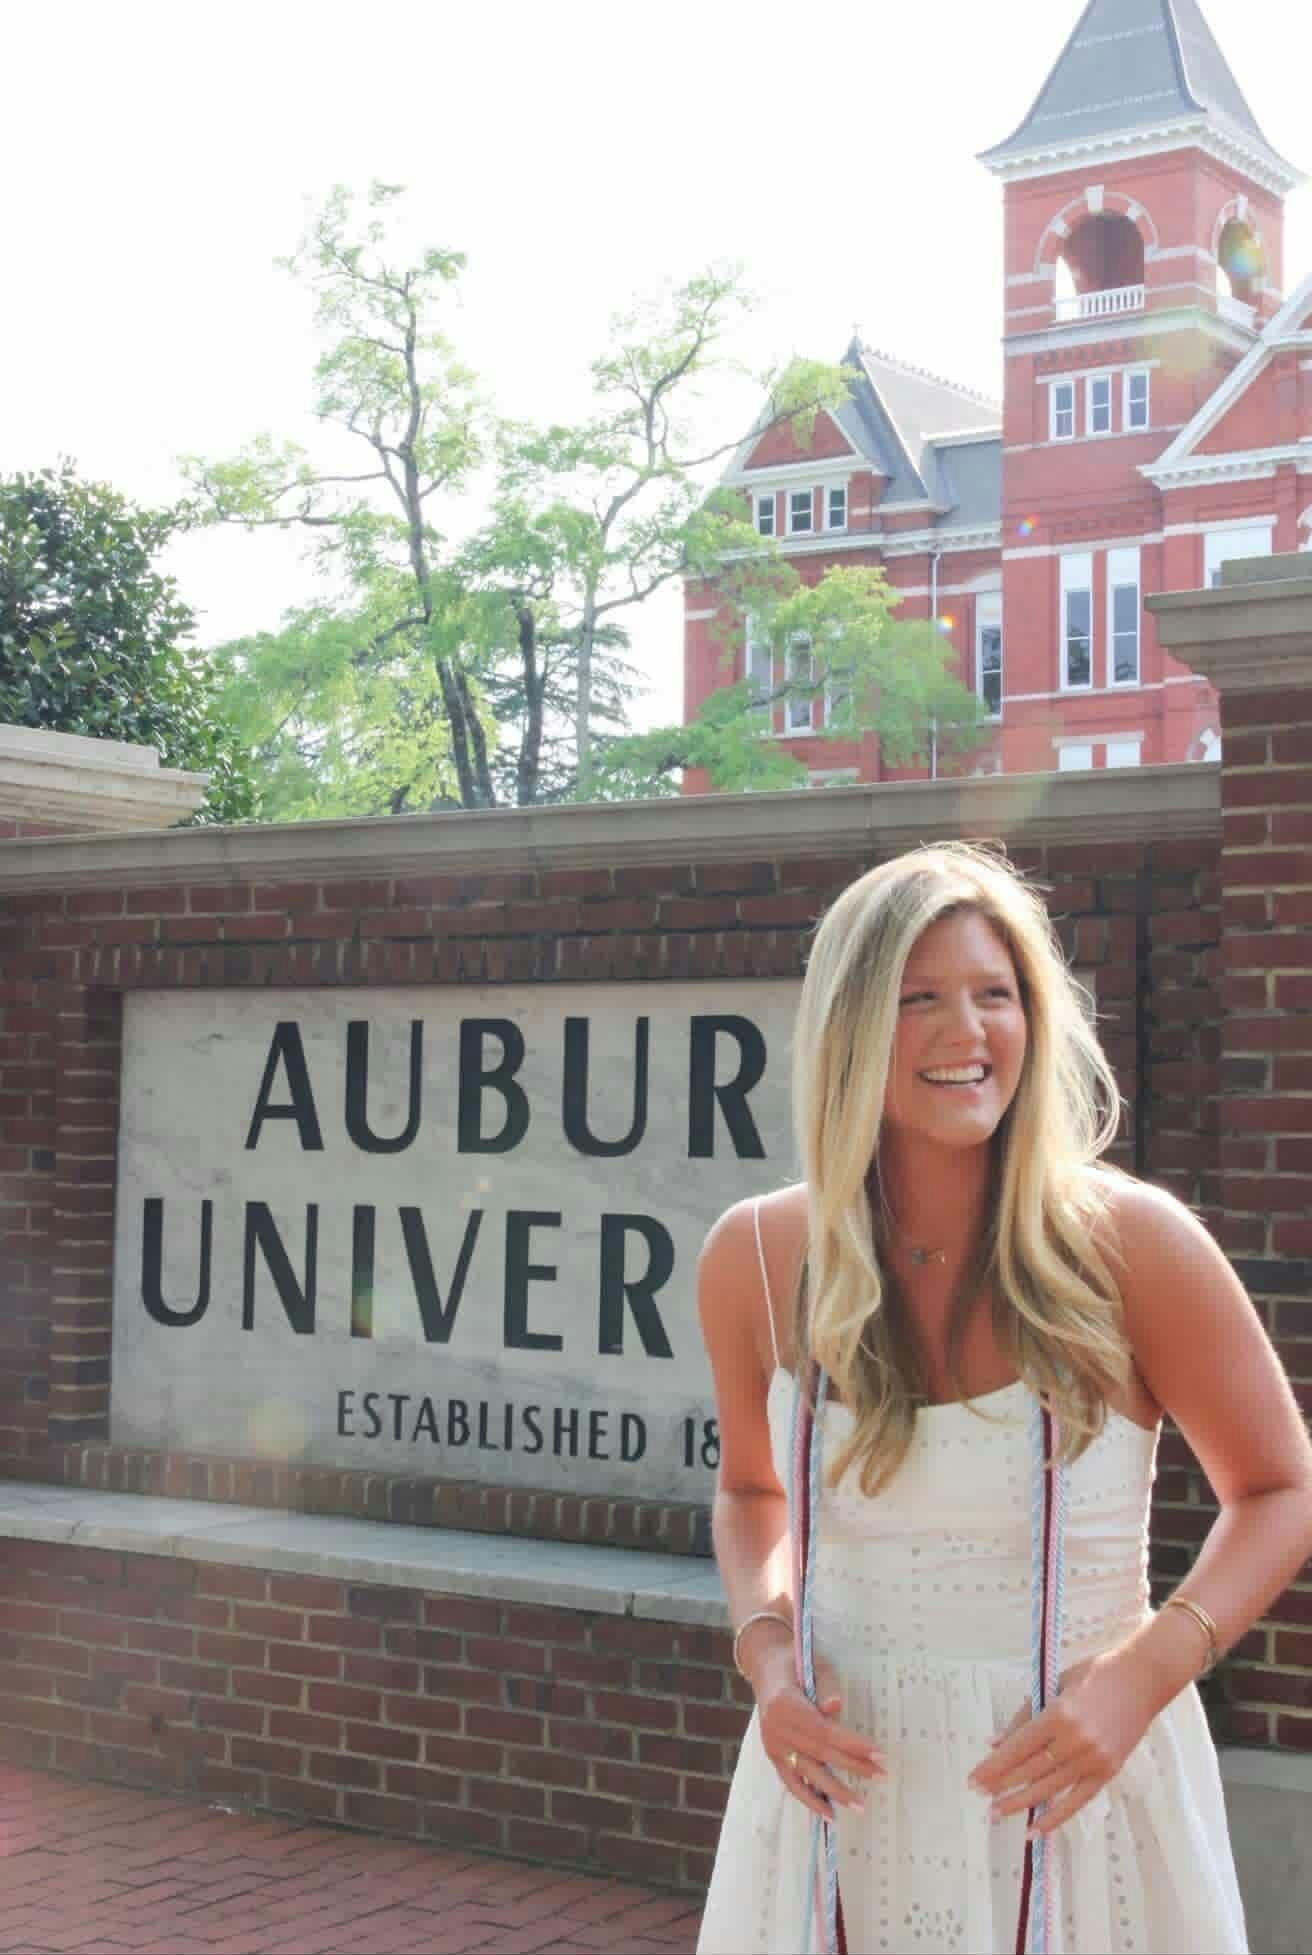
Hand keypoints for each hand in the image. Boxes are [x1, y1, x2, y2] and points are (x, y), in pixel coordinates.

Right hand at [751, 1636, 884, 1822]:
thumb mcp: (812, 1664)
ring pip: (807, 1773)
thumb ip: (825, 1685)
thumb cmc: (795, 1662)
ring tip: (860, 1805)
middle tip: (881, 1776)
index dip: (852, 1744)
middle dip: (853, 1766)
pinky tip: (829, 1814)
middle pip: (820, 1753)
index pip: (824, 1730)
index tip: (879, 1755)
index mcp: (785, 1704)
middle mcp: (776, 1729)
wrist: (766, 1667)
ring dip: (835, 1791)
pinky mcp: (773, 1756)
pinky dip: (809, 1799)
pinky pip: (791, 1783)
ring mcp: (773, 1745)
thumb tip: (836, 1708)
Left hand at [967, 1651, 1156, 1837]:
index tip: (974, 1779)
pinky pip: (1077, 1800)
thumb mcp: (1055, 1684)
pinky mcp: (1108, 1772)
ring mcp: (1093, 1760)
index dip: (994, 1766)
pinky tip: (1036, 1828)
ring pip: (1049, 1788)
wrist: (1142, 1679)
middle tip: (980, 1796)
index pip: (1018, 1748)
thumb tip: (995, 1742)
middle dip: (1001, 1785)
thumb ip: (1025, 1715)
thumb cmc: (1095, 1674)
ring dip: (1021, 1803)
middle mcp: (1075, 1741)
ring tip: (997, 1813)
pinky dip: (1056, 1817)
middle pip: (1030, 1770)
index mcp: (1059, 1715)